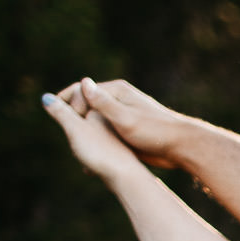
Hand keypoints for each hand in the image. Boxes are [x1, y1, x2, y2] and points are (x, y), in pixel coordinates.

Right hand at [54, 77, 189, 169]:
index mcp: (116, 92)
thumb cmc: (155, 132)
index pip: (83, 91)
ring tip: (72, 146)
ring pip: (94, 122)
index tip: (58, 114)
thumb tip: (83, 83)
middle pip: (86, 106)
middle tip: (62, 132)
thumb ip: (103, 103)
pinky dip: (95, 142)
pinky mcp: (127, 131)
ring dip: (83, 132)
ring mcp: (122, 116)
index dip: (68, 101)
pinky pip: (104, 134)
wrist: (181, 148)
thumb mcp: (125, 119)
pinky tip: (89, 157)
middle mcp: (118, 101)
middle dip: (73, 118)